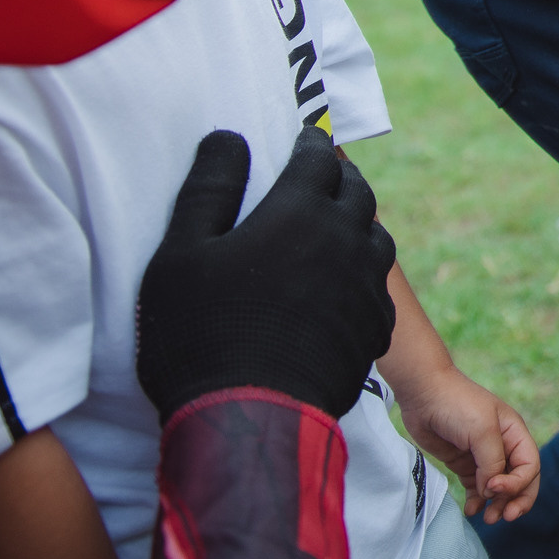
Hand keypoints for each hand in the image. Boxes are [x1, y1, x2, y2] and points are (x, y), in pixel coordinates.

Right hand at [136, 126, 396, 421]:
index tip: (302, 140)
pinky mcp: (375, 327)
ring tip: (336, 226)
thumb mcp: (181, 254)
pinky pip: (377, 287)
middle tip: (322, 177)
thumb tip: (229, 137)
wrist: (248, 421)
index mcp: (301, 211)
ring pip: (376, 236)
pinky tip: (346, 285)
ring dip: (358, 223)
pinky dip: (364, 274)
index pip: (318, 157)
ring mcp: (367, 285)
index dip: (309, 145)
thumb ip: (208, 188)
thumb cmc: (200, 334)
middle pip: (356, 191)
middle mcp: (346, 239)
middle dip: (339, 177)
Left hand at [392, 365, 541, 522]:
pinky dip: (477, 502)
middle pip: (520, 480)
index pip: (529, 466)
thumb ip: (492, 463)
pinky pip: (476, 488)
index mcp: (514, 433)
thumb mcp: (482, 431)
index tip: (493, 488)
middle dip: (515, 500)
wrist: (424, 393)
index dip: (518, 483)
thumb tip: (492, 490)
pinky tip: (471, 511)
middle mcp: (503, 446)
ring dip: (496, 505)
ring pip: (498, 488)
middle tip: (503, 517)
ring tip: (487, 519)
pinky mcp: (463, 463)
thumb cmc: (458, 405)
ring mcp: (482, 456)